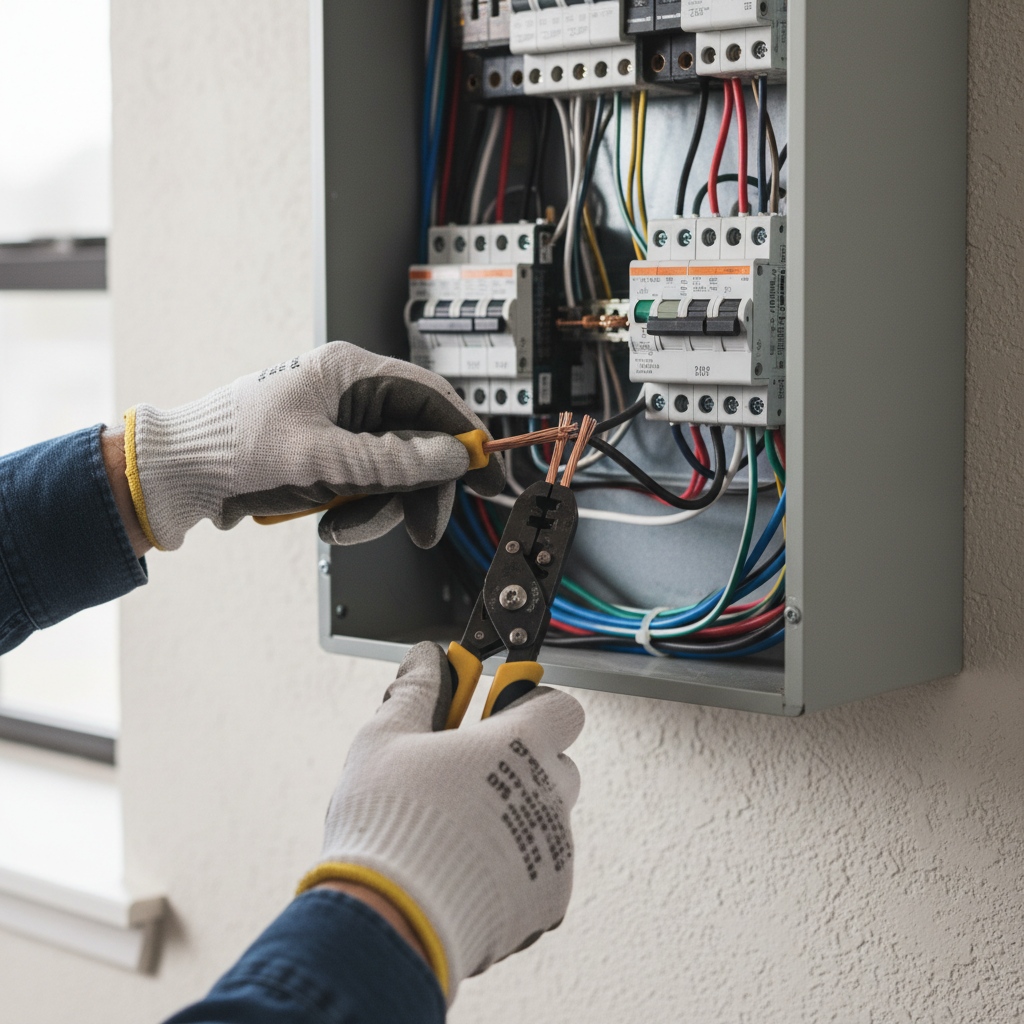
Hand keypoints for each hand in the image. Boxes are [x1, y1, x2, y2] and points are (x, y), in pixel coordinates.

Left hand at [123, 342, 504, 550]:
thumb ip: (397, 460)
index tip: (490, 471)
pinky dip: (357, 509)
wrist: (178, 477)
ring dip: (381, 507)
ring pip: (393, 469)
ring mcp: (338, 425)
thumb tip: (455, 456)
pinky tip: (332, 525)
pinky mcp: (326, 454)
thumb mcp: (325, 461)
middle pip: (417, 439)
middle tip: (425, 528)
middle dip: (420, 489)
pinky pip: (365, 483)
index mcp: (350, 372)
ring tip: (345, 530)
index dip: (467, 435)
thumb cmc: (235, 452)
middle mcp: (349, 393)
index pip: (432, 396)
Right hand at [297, 642, 584, 1003]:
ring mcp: (553, 850)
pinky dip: (514, 864)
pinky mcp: (548, 899)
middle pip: (556, 761)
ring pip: (548, 817)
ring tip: (458, 827)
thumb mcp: (386, 737)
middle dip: (520, 761)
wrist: (391, 920)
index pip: (560, 706)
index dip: (529, 702)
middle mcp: (548, 794)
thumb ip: (418, 690)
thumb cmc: (387, 825)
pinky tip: (465, 868)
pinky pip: (542, 868)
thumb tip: (428, 659)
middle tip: (469, 769)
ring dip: (516, 814)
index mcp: (517, 745)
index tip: (497, 708)